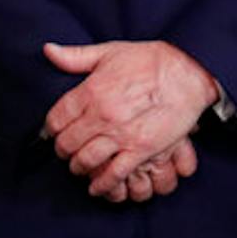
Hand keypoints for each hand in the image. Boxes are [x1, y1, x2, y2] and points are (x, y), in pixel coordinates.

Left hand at [41, 40, 218, 199]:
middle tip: (65, 151)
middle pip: (68, 143)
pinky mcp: (140, 150)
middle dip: (62, 150)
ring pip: (86, 161)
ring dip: (78, 167)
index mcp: (91, 91)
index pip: (57, 118)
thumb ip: (76, 56)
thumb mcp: (109, 51)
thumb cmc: (150, 60)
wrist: (187, 73)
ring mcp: (121, 135)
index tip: (54, 132)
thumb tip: (49, 51)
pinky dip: (102, 185)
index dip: (51, 128)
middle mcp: (102, 115)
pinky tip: (96, 186)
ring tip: (79, 166)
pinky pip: (114, 174)